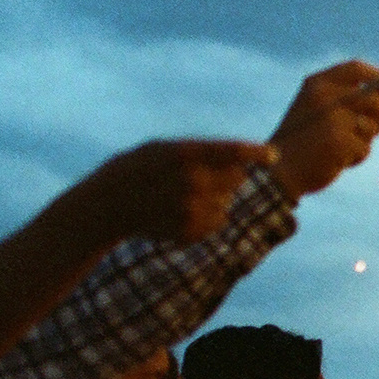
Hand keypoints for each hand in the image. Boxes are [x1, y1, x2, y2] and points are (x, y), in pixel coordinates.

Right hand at [78, 139, 278, 243]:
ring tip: (183, 195)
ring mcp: (192, 209)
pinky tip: (180, 212)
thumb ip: (198, 151)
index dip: (255, 153)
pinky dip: (206, 217)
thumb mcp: (159, 148)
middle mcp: (191, 181)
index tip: (272, 155)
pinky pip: (217, 222)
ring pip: (227, 202)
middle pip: (236, 178)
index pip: (231, 152)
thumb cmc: (134, 169)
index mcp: (182, 154)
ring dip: (215, 198)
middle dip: (227, 176)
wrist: (107, 206)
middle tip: (200, 175)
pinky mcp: (192, 231)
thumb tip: (239, 162)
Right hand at [264, 61, 378, 200]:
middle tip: (373, 130)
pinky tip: (337, 160)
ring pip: (371, 125)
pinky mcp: (340, 140)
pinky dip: (356, 157)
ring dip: (364, 141)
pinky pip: (365, 148)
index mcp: (317, 83)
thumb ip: (353, 98)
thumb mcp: (323, 111)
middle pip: (373, 97)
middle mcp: (324, 95)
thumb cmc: (305, 140)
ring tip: (341, 147)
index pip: (356, 69)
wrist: (281, 169)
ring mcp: (332, 118)